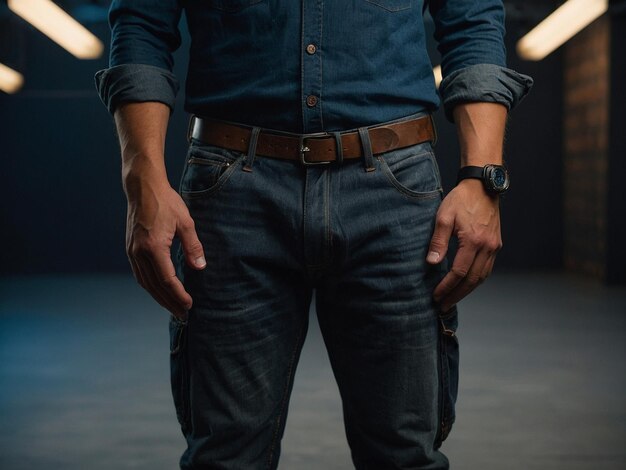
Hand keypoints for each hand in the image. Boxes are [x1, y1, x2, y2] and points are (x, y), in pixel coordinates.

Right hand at [125, 177, 205, 319]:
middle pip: (154, 286)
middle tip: (183, 315)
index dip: (178, 295)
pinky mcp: (131, 248)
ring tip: (172, 307)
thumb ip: (193, 246)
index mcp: (154, 247)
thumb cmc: (166, 202)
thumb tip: (200, 267)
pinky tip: (160, 291)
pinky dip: (150, 286)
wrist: (143, 188)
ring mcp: (132, 251)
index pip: (167, 280)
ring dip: (159, 297)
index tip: (189, 305)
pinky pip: (140, 274)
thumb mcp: (185, 222)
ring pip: (145, 283)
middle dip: (169, 302)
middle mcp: (139, 253)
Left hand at [426, 179, 501, 312]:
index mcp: (473, 241)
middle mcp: (487, 247)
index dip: (446, 287)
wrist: (483, 186)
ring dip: (467, 291)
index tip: (435, 296)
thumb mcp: (443, 217)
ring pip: (481, 277)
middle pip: (472, 280)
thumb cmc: (460, 200)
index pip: (459, 272)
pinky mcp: (496, 245)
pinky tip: (465, 285)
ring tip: (452, 299)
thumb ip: (438, 241)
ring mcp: (494, 247)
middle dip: (457, 295)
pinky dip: (475, 280)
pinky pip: (486, 269)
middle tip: (443, 306)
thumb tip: (432, 263)